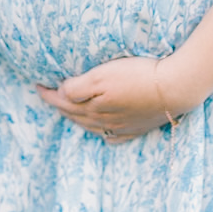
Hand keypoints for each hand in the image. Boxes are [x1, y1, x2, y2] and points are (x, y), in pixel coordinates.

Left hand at [38, 56, 184, 142]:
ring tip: (70, 111)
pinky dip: (103, 133)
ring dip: (77, 119)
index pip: (62, 103)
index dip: (48, 95)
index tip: (37, 86)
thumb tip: (61, 93)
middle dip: (59, 106)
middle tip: (49, 96)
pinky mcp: (138, 128)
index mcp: (91, 108)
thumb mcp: (101, 75)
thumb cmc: (137, 76)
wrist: (175, 87)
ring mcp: (122, 127)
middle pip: (75, 116)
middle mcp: (103, 121)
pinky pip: (114, 136)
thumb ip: (77, 87)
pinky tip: (103, 131)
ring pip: (92, 127)